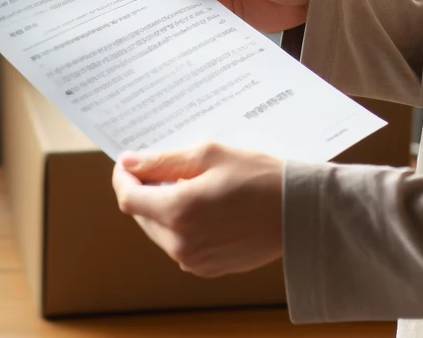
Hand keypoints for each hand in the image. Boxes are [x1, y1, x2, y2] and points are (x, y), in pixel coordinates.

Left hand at [112, 143, 282, 276]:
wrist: (298, 211)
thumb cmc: (258, 176)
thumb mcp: (209, 155)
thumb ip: (163, 161)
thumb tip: (129, 163)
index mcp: (177, 212)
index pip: (128, 197)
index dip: (123, 177)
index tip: (129, 162)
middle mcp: (180, 243)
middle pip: (142, 215)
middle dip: (146, 190)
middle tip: (165, 166)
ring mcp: (194, 260)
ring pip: (160, 231)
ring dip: (164, 207)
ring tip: (191, 183)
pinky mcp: (208, 268)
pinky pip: (180, 244)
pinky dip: (182, 224)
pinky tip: (205, 205)